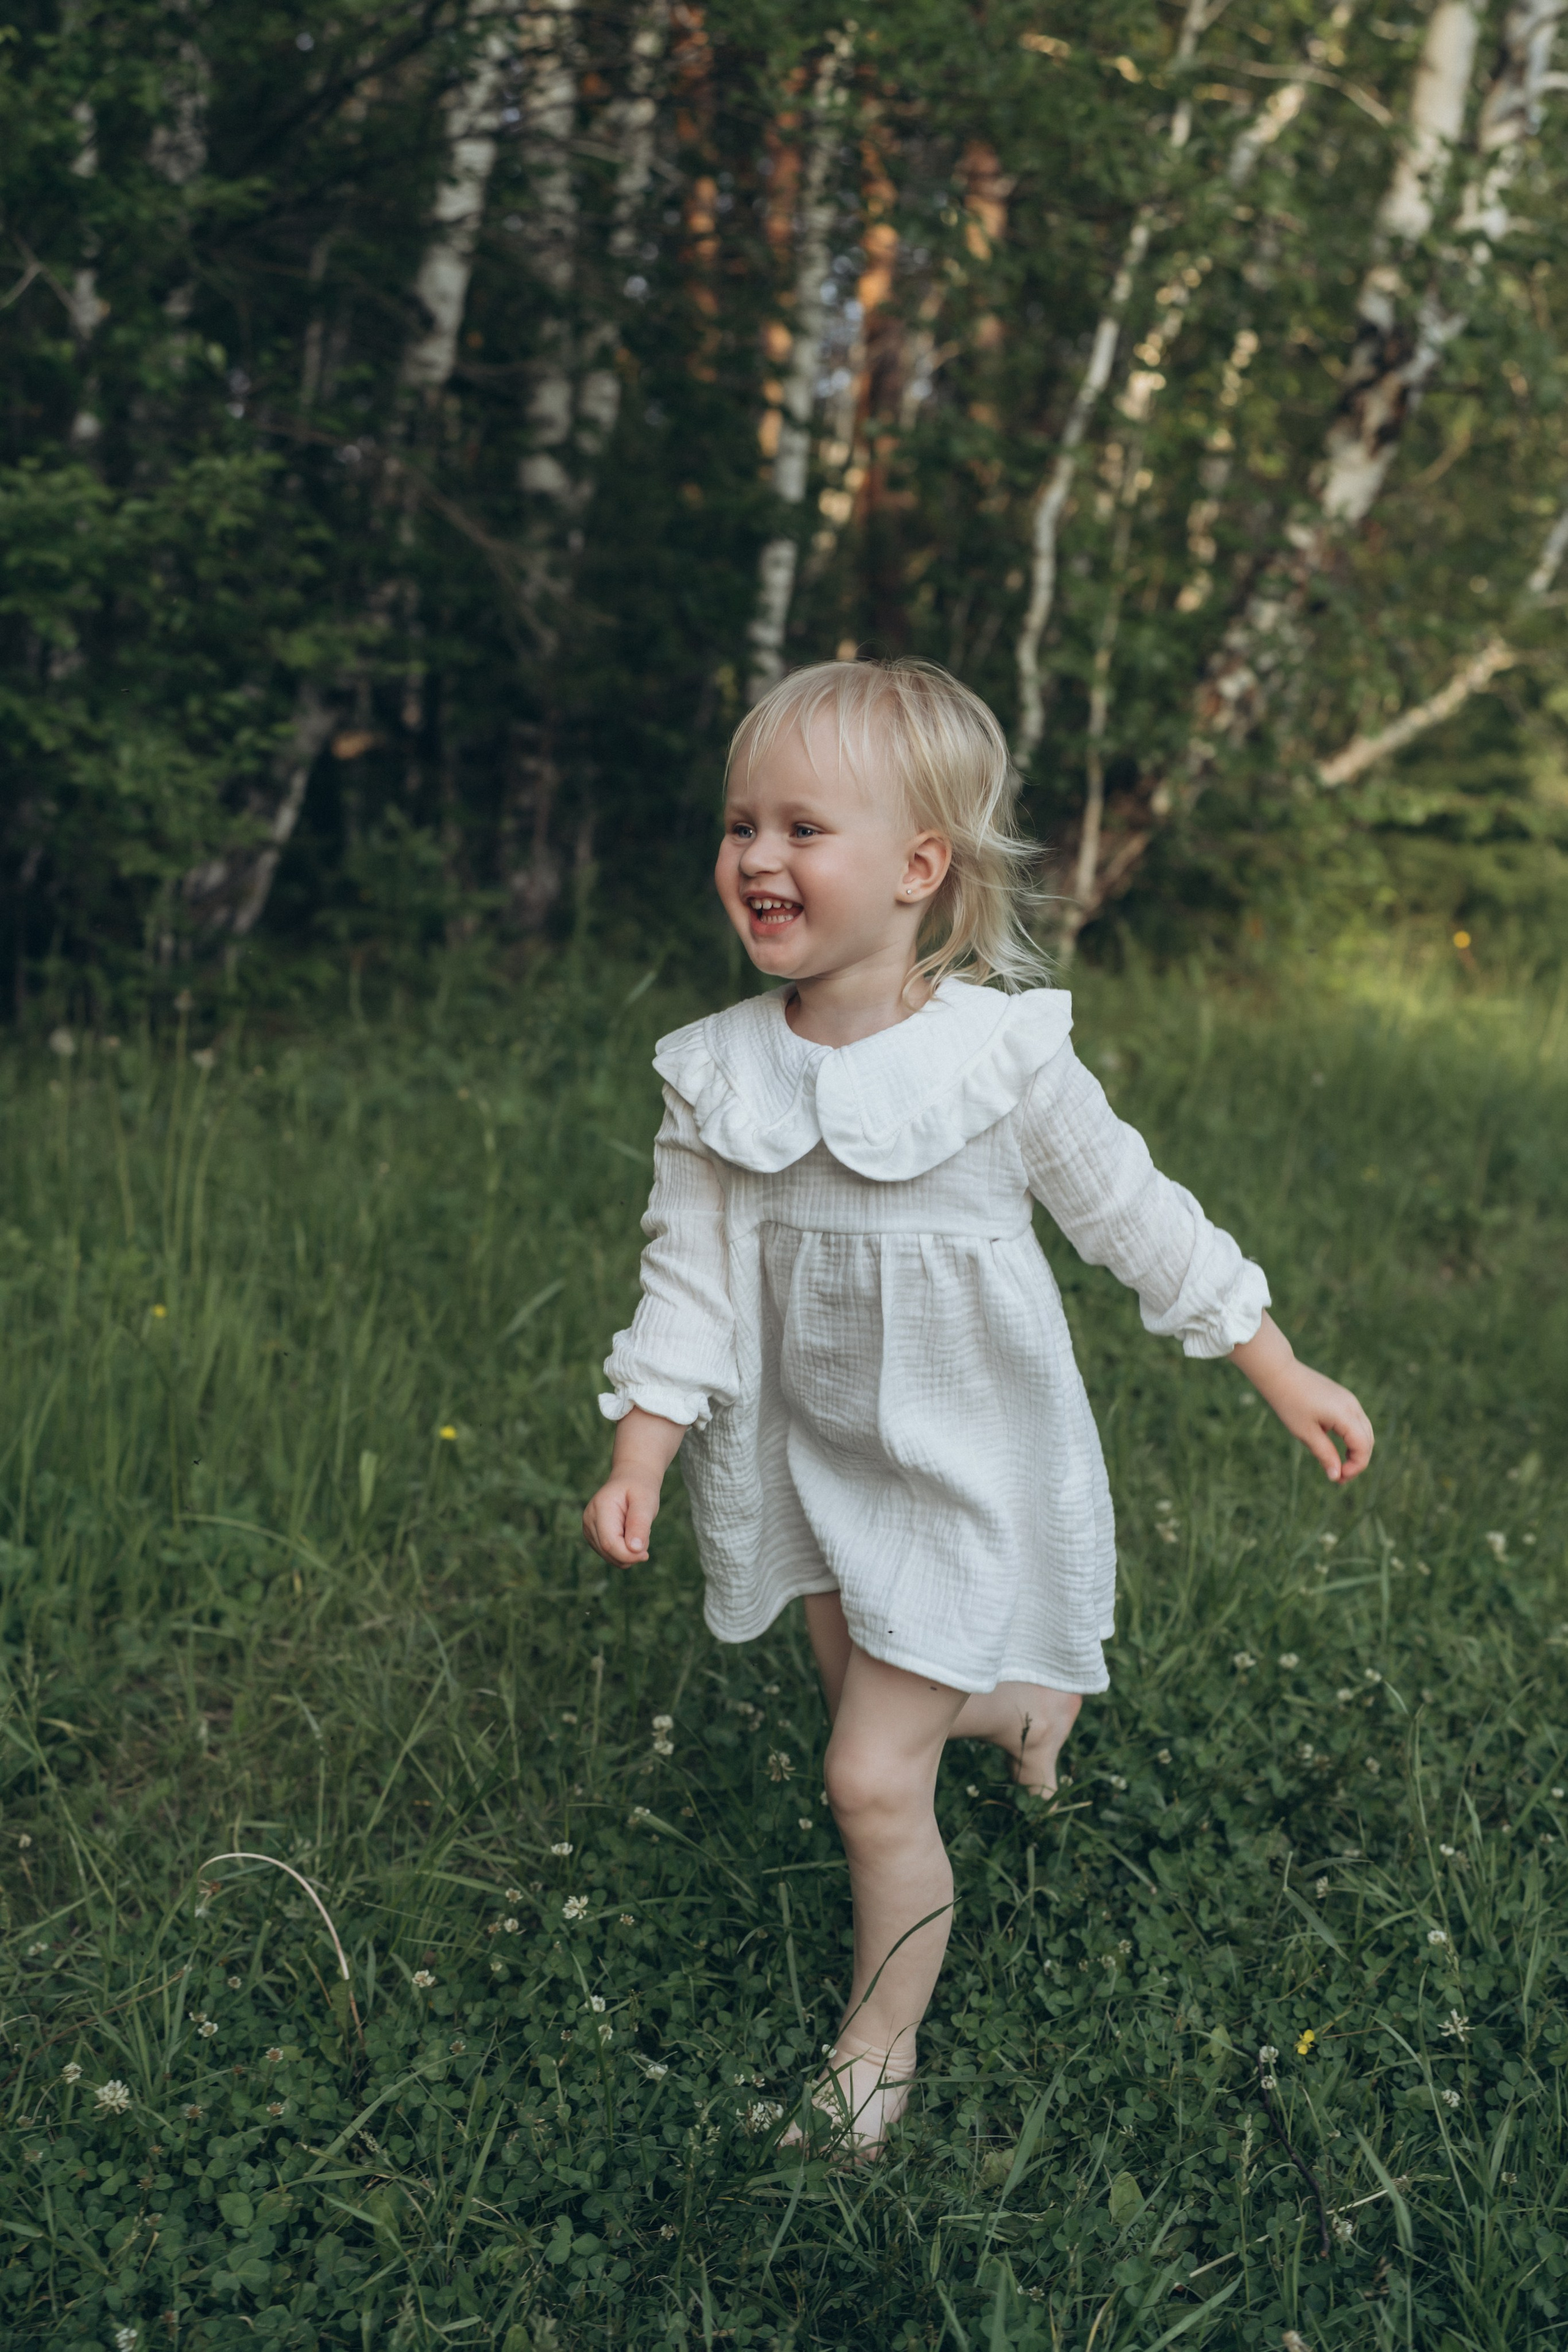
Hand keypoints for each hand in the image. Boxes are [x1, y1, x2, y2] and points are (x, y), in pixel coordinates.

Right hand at [581, 1405, 687, 1565]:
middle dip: (630, 1554)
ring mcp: (588, 1528)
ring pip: (608, 1556)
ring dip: (627, 1553)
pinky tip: (629, 1536)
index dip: (629, 1554)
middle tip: (645, 1539)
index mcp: (600, 1508)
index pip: (610, 1543)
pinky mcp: (592, 1536)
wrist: (631, 1479)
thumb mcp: (646, 1502)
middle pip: (608, 1552)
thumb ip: (640, 1524)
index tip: (646, 1554)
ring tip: (636, 1532)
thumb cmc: (640, 1488)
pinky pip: (609, 1555)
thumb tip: (635, 1549)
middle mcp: (589, 1519)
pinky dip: (623, 1552)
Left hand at [1230, 1312, 1373, 1483]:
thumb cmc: (1289, 1403)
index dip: (1356, 1466)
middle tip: (1339, 1477)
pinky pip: (1356, 1422)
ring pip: (1364, 1431)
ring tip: (1338, 1466)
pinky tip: (1338, 1448)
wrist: (1280, 1373)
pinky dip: (1352, 1438)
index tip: (1339, 1478)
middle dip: (1357, 1461)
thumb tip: (1336, 1476)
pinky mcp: (1343, 1398)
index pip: (1363, 1446)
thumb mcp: (1305, 1433)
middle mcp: (1352, 1406)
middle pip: (1368, 1440)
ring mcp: (1349, 1400)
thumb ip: (1324, 1454)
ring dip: (1356, 1450)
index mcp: (1345, 1414)